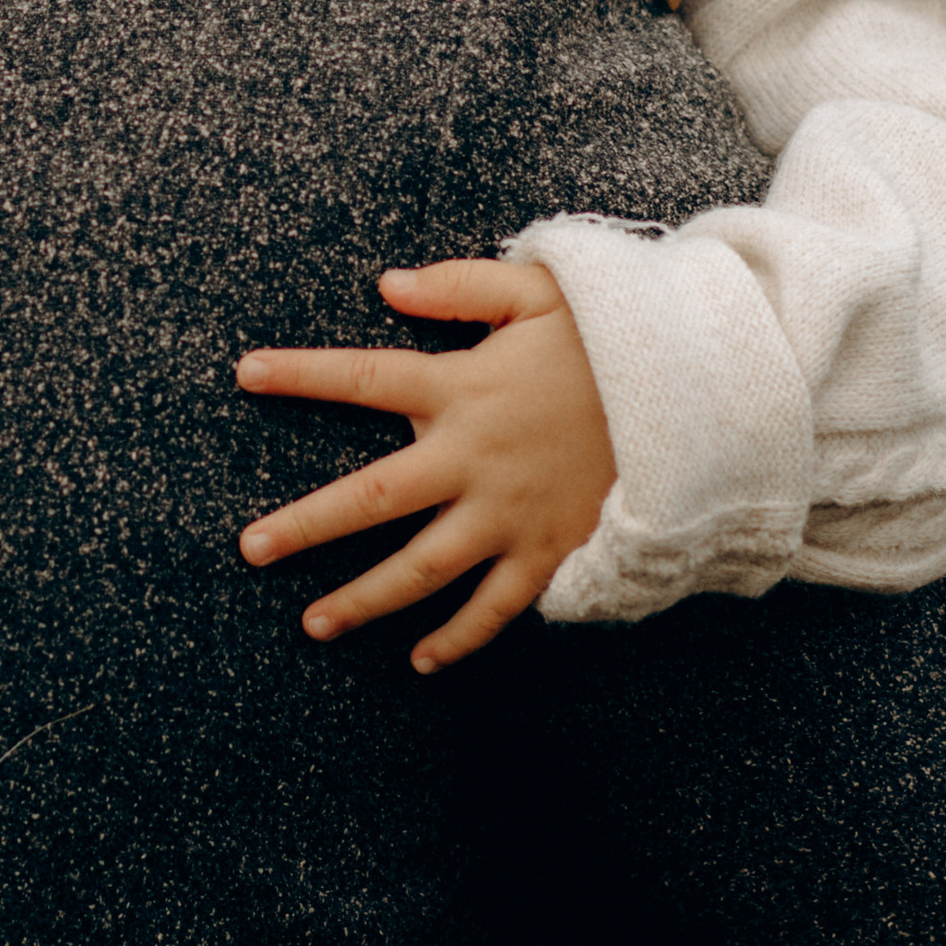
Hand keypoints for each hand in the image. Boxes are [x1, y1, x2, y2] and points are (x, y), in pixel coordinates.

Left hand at [234, 260, 614, 671]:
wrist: (700, 397)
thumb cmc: (614, 341)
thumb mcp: (541, 291)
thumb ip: (461, 285)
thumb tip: (388, 284)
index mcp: (464, 387)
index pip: (364, 378)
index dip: (301, 375)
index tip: (244, 375)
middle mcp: (474, 458)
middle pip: (371, 499)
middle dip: (305, 526)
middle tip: (251, 550)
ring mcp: (510, 514)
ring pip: (421, 569)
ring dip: (364, 600)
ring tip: (313, 625)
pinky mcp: (549, 551)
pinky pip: (495, 607)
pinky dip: (459, 639)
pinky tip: (421, 661)